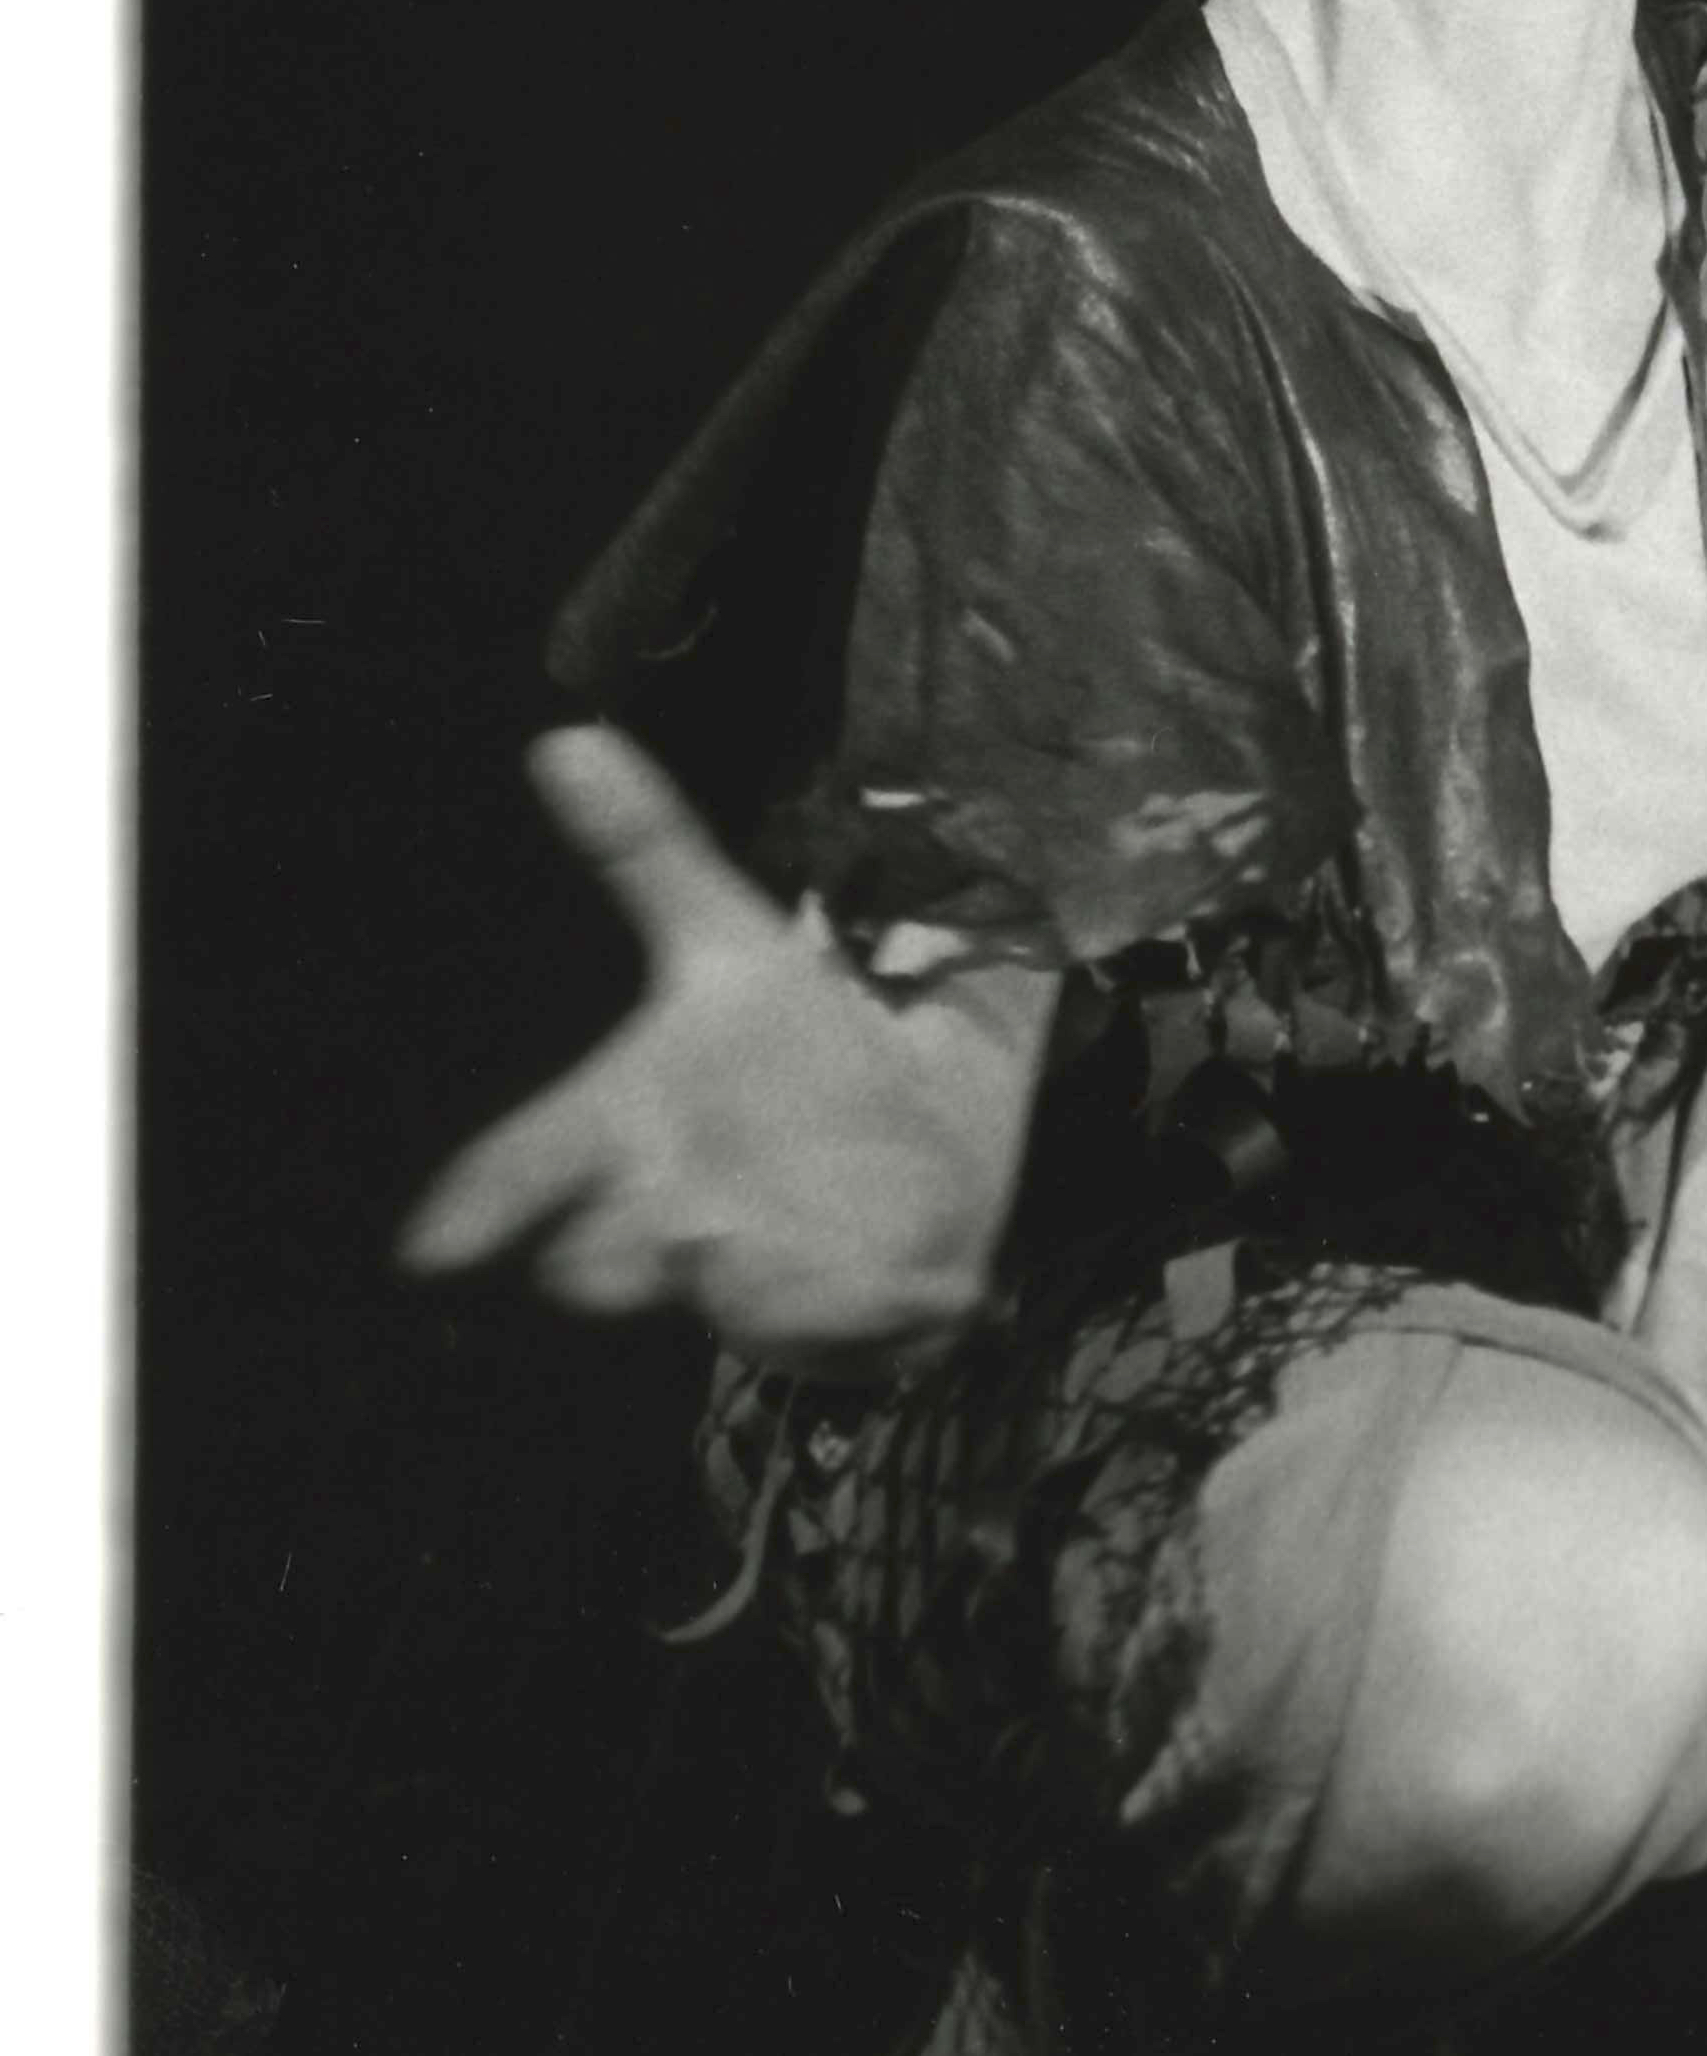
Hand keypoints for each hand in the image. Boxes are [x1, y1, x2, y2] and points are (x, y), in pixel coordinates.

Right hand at [397, 726, 1040, 1363]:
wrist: (924, 1146)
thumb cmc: (797, 1047)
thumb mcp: (737, 936)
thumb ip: (650, 848)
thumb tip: (563, 739)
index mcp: (638, 1115)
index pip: (531, 1161)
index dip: (481, 1204)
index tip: (433, 1247)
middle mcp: (673, 1208)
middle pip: (601, 1256)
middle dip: (603, 1255)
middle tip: (612, 1240)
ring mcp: (750, 1270)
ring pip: (719, 1291)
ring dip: (734, 1271)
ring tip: (740, 1232)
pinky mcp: (839, 1309)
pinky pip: (835, 1316)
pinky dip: (848, 1297)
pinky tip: (889, 1268)